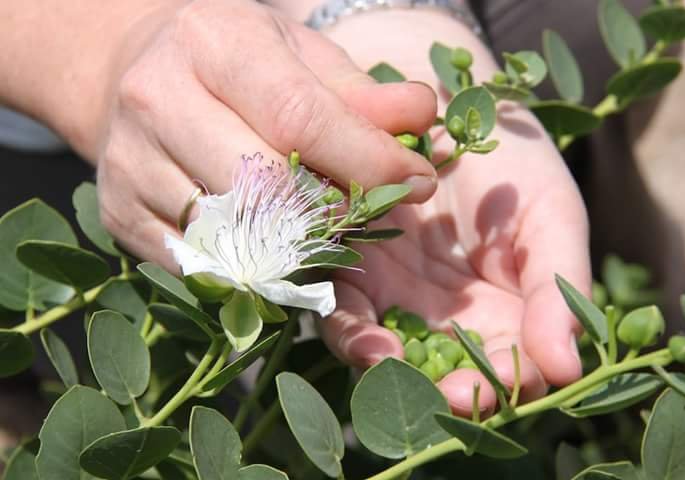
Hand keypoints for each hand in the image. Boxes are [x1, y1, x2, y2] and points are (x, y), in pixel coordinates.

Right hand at [91, 0, 437, 269]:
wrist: (134, 77)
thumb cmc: (233, 63)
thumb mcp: (298, 56)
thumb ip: (360, 92)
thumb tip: (422, 116)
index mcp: (212, 43)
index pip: (299, 117)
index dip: (366, 160)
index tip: (415, 182)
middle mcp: (157, 98)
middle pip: (265, 184)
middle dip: (334, 210)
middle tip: (367, 212)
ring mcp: (129, 163)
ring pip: (233, 233)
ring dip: (296, 245)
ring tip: (321, 227)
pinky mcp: (118, 214)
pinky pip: (201, 263)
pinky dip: (250, 265)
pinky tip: (272, 245)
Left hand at [313, 9, 591, 414]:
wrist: (454, 106)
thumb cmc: (514, 165)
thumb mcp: (552, 218)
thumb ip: (558, 288)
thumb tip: (567, 369)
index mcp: (503, 311)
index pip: (506, 365)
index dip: (503, 383)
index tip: (499, 387)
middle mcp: (446, 316)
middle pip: (444, 372)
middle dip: (446, 391)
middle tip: (452, 397)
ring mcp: (395, 296)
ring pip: (388, 351)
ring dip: (391, 370)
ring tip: (395, 365)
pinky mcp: (352, 270)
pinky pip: (344, 311)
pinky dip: (353, 331)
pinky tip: (370, 340)